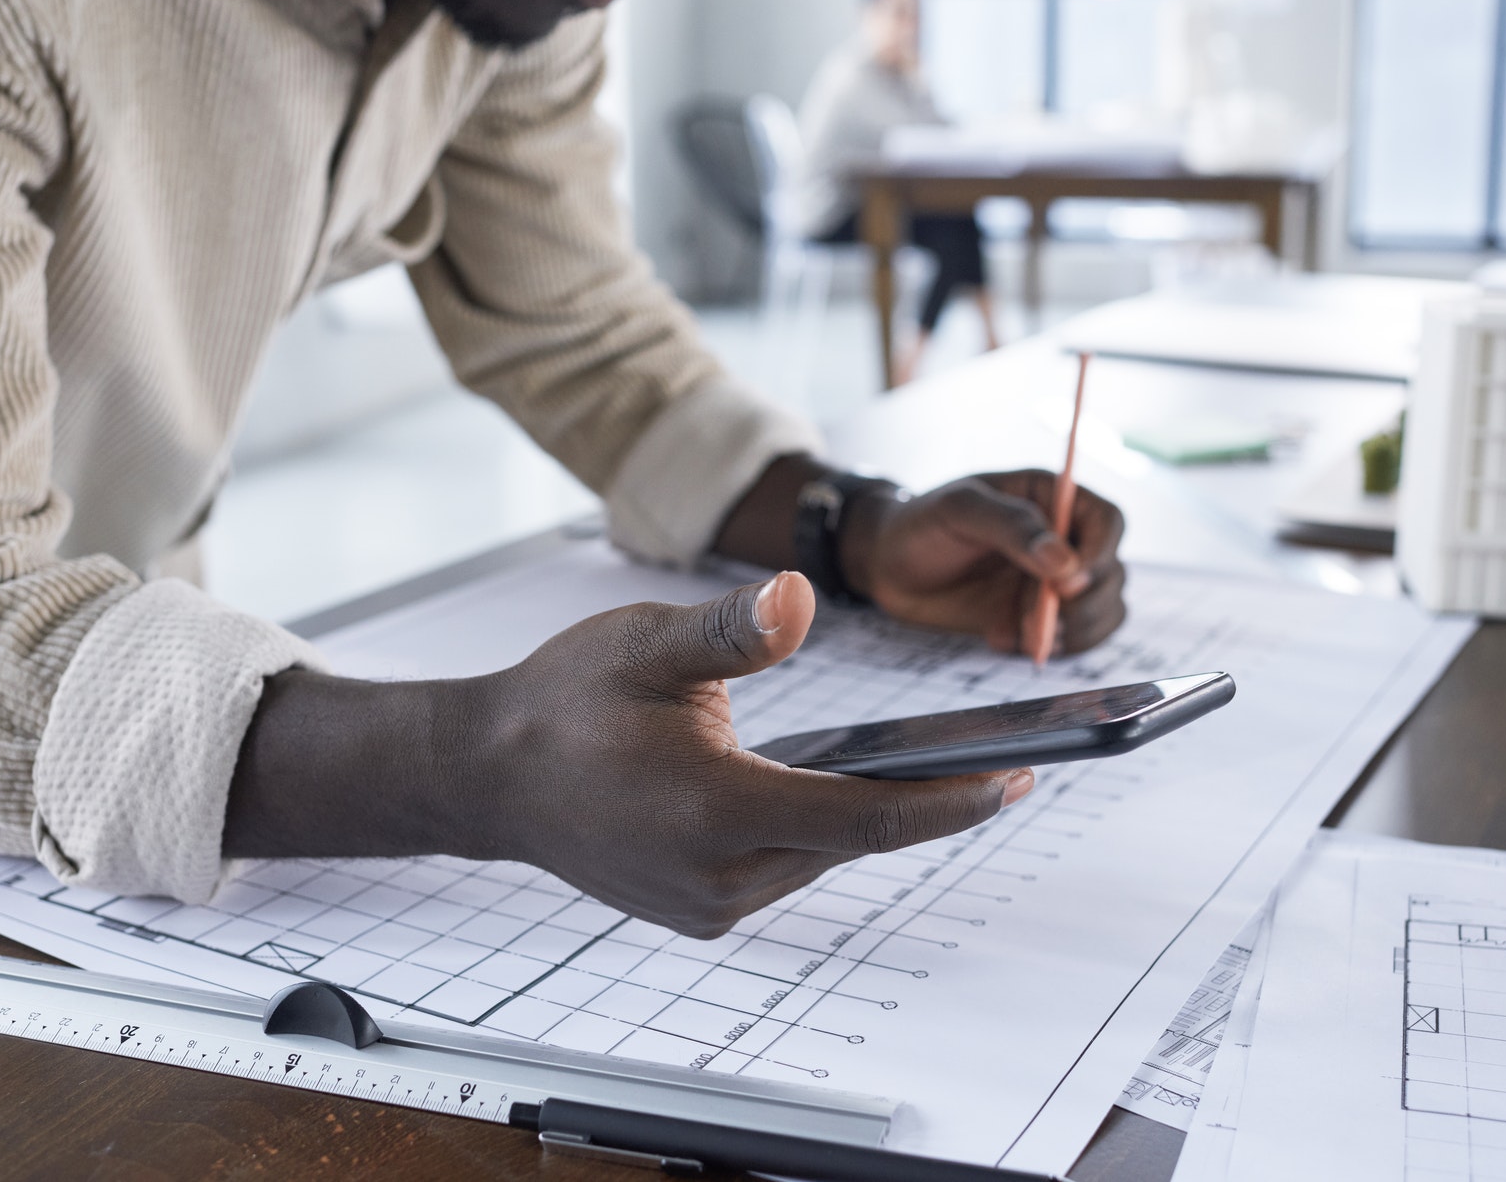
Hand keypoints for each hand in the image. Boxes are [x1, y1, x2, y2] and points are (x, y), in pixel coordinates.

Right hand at [453, 572, 1030, 937]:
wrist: (488, 775)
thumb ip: (733, 628)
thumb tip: (801, 596)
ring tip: (937, 768)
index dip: (950, 802)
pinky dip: (820, 830)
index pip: (864, 816)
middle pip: (853, 840)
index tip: (1018, 779)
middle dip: (926, 801)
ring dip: (871, 815)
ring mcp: (706, 904)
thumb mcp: (646, 642)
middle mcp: (717, 876)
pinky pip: (785, 867)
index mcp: (713, 811)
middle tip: (1003, 760)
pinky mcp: (699, 910)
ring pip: (820, 856)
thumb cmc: (564, 701)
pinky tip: (844, 787)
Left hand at [842, 471, 1126, 656]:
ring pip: (1103, 612)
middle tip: (1036, 615)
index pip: (1108, 521)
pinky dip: (1048, 648)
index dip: (1101, 553)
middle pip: (1111, 574)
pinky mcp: (1039, 618)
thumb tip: (1066, 562)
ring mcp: (1054, 582)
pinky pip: (1073, 640)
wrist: (888, 565)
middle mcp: (1064, 540)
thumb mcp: (960, 510)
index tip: (1068, 583)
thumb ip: (1012, 526)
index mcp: (1053, 498)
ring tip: (1019, 630)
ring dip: (1072, 631)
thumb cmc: (923, 523)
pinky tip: (1001, 637)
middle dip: (1082, 603)